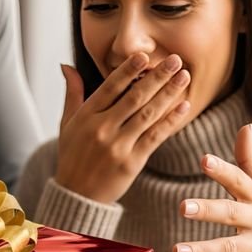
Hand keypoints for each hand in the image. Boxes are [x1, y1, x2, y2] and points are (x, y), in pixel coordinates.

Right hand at [55, 52, 189, 203]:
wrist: (77, 195)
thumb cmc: (72, 156)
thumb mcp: (66, 123)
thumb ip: (72, 93)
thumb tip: (67, 66)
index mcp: (86, 117)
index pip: (110, 87)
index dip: (128, 70)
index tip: (145, 56)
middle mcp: (102, 129)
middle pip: (134, 98)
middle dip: (157, 77)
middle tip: (175, 59)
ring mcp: (118, 146)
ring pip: (148, 115)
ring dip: (168, 94)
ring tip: (184, 76)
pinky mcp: (132, 162)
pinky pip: (155, 137)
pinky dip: (171, 120)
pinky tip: (184, 106)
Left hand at [173, 124, 251, 251]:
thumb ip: (250, 160)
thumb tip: (243, 125)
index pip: (239, 179)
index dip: (222, 169)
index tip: (204, 159)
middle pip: (230, 213)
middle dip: (207, 209)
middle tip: (181, 206)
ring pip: (229, 249)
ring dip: (202, 251)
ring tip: (176, 251)